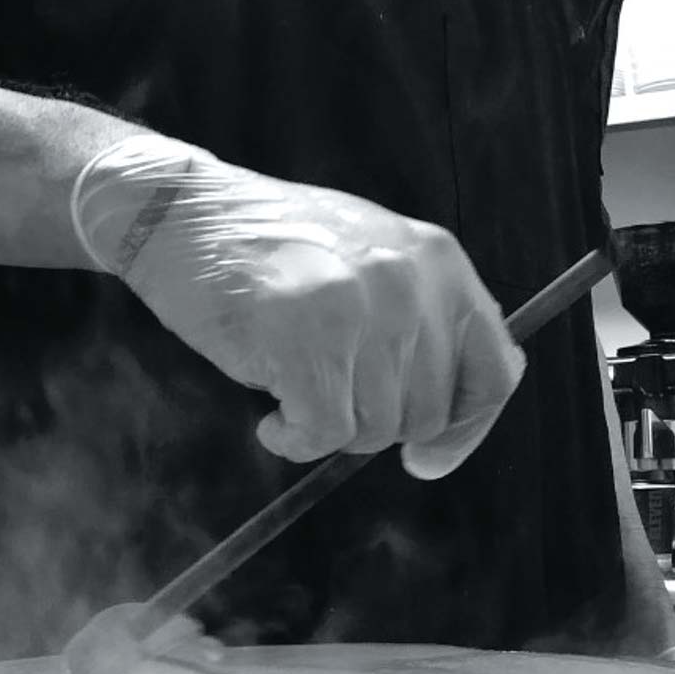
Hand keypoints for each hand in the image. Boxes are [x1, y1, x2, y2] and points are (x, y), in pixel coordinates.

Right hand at [71, 135, 524, 477]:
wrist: (180, 214)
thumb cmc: (269, 249)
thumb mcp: (368, 259)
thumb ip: (419, 322)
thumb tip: (442, 437)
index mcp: (437, 259)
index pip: (494, 370)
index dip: (466, 428)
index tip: (426, 459)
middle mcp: (410, 282)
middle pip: (427, 414)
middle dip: (373, 424)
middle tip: (322, 394)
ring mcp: (360, 309)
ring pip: (375, 430)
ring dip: (327, 427)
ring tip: (288, 385)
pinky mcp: (306, 340)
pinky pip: (323, 435)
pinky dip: (294, 441)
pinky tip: (270, 418)